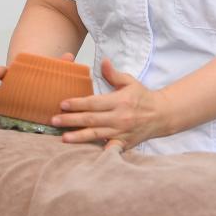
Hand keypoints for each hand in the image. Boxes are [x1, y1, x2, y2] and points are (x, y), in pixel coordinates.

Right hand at [0, 51, 75, 119]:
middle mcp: (6, 89)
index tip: (0, 72)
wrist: (41, 92)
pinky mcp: (6, 114)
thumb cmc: (43, 80)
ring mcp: (4, 102)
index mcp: (14, 77)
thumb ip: (58, 65)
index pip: (5, 72)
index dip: (2, 72)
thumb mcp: (50, 73)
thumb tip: (69, 56)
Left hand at [50, 58, 171, 151]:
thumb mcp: (129, 82)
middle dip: (71, 120)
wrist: (161, 115)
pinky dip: (98, 152)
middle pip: (91, 119)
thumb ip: (114, 74)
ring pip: (96, 135)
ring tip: (63, 138)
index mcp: (119, 101)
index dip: (77, 103)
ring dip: (79, 137)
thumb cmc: (142, 97)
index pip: (94, 102)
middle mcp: (119, 118)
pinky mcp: (124, 143)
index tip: (62, 104)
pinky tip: (84, 154)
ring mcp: (121, 132)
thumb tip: (103, 61)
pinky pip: (109, 148)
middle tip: (54, 120)